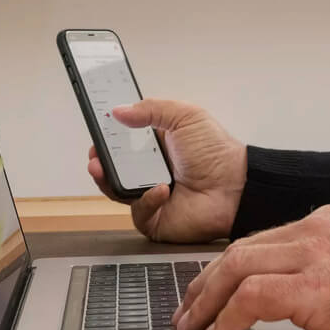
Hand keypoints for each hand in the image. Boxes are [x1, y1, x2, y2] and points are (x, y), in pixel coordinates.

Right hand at [85, 98, 245, 241]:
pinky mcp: (155, 219)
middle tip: (94, 155)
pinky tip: (161, 189)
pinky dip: (146, 200)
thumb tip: (119, 110)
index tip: (97, 131)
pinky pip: (139, 212)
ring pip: (118, 191)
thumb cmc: (216, 151)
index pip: (124, 142)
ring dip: (108, 180)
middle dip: (100, 161)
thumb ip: (152, 110)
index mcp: (157, 146)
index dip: (109, 139)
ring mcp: (151, 196)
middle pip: (115, 168)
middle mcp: (151, 171)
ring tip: (102, 169)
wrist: (235, 186)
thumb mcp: (185, 117)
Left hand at [172, 203, 329, 329]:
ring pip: (237, 266)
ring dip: (206, 301)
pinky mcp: (318, 290)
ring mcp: (316, 256)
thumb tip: (301, 300)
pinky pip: (253, 297)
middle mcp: (317, 230)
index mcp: (329, 222)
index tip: (208, 291)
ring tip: (193, 329)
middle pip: (240, 250)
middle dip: (205, 283)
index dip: (227, 269)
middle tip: (187, 312)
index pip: (261, 241)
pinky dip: (228, 317)